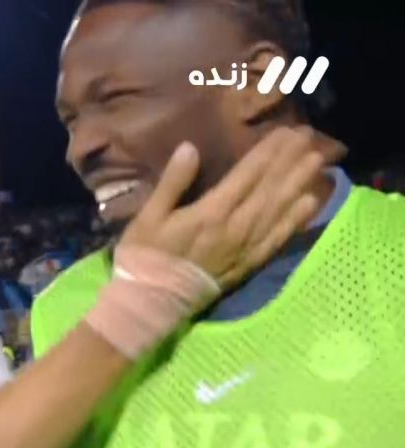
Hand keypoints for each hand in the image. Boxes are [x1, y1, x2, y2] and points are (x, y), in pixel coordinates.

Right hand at [120, 126, 344, 288]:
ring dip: (299, 183)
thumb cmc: (145, 257)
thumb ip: (172, 182)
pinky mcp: (249, 264)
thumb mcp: (149, 216)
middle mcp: (235, 227)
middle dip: (289, 160)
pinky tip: (310, 202)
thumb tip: (189, 148)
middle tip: (308, 136)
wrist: (151, 302)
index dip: (268, 152)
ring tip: (316, 159)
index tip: (285, 131)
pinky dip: (296, 219)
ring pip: (279, 209)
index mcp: (210, 212)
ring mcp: (246, 247)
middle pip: (269, 188)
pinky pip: (279, 238)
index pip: (247, 175)